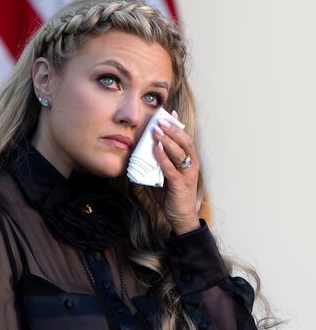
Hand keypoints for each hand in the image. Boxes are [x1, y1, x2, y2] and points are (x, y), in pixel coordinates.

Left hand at [151, 111, 200, 234]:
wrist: (179, 216)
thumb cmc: (170, 194)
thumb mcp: (161, 174)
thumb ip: (154, 163)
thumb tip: (138, 152)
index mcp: (188, 160)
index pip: (184, 139)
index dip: (178, 125)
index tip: (170, 113)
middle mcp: (191, 164)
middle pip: (185, 142)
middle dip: (172, 129)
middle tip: (160, 120)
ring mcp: (187, 174)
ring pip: (180, 152)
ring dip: (168, 140)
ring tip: (157, 131)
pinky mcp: (181, 184)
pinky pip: (172, 168)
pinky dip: (163, 158)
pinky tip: (156, 149)